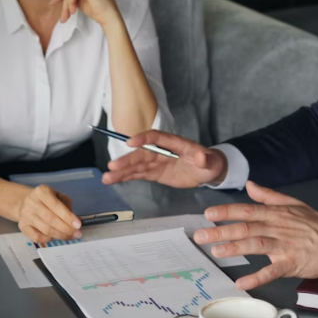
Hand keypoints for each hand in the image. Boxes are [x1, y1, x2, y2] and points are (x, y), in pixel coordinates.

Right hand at [18, 185, 81, 243]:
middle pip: (51, 219)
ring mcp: (25, 215)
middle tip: (77, 233)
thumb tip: (75, 219)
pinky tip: (54, 237)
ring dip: (60, 235)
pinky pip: (37, 237)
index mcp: (41, 192)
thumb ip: (67, 205)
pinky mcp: (22, 227)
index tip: (78, 225)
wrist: (25, 202)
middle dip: (66, 228)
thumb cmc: (46, 200)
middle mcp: (32, 202)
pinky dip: (48, 239)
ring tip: (70, 236)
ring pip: (45, 230)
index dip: (68, 216)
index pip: (56, 205)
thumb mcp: (58, 196)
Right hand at [102, 130, 226, 188]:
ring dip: (121, 171)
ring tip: (107, 177)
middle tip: (112, 166)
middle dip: (127, 160)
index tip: (131, 143)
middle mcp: (161, 151)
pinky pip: (138, 174)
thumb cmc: (209, 162)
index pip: (156, 137)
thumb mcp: (210, 162)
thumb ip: (205, 159)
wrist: (207, 170)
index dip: (143, 139)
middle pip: (141, 154)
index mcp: (174, 143)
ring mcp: (156, 162)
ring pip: (136, 166)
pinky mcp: (154, 173)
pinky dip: (125, 177)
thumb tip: (201, 156)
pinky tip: (113, 180)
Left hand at [193, 181, 317, 290]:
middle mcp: (277, 228)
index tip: (208, 214)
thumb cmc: (316, 225)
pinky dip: (256, 277)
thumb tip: (250, 185)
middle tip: (201, 235)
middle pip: (245, 227)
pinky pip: (272, 271)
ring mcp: (284, 246)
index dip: (226, 212)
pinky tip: (242, 282)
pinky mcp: (292, 263)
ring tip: (216, 252)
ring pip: (255, 245)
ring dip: (234, 248)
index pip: (247, 210)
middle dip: (221, 231)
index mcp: (276, 214)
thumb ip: (268, 195)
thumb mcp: (293, 203)